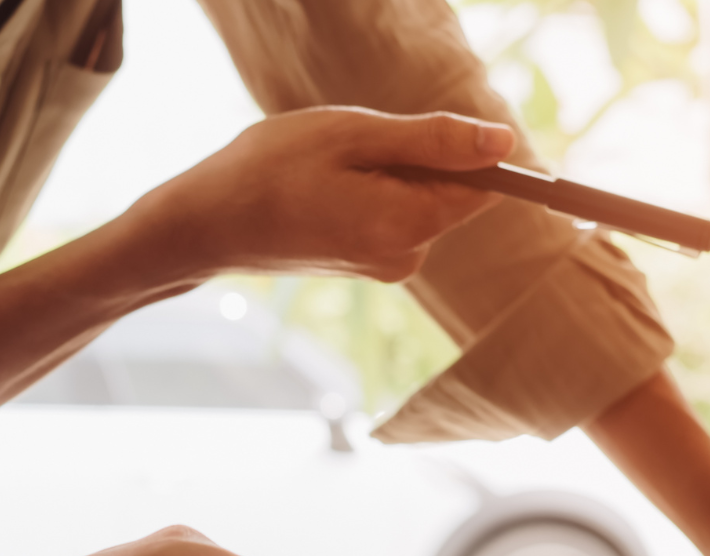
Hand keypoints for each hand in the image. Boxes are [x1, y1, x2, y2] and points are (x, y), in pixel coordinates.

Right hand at [126, 106, 513, 283]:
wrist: (206, 226)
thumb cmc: (270, 171)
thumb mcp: (355, 136)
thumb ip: (435, 141)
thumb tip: (503, 141)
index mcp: (409, 225)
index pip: (485, 184)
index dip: (461, 148)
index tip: (409, 134)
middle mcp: (406, 256)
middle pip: (448, 191)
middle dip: (413, 158)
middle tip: (348, 150)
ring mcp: (385, 266)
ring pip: (416, 200)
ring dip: (385, 173)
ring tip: (326, 172)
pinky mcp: (365, 264)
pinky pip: (390, 215)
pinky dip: (366, 193)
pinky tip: (321, 191)